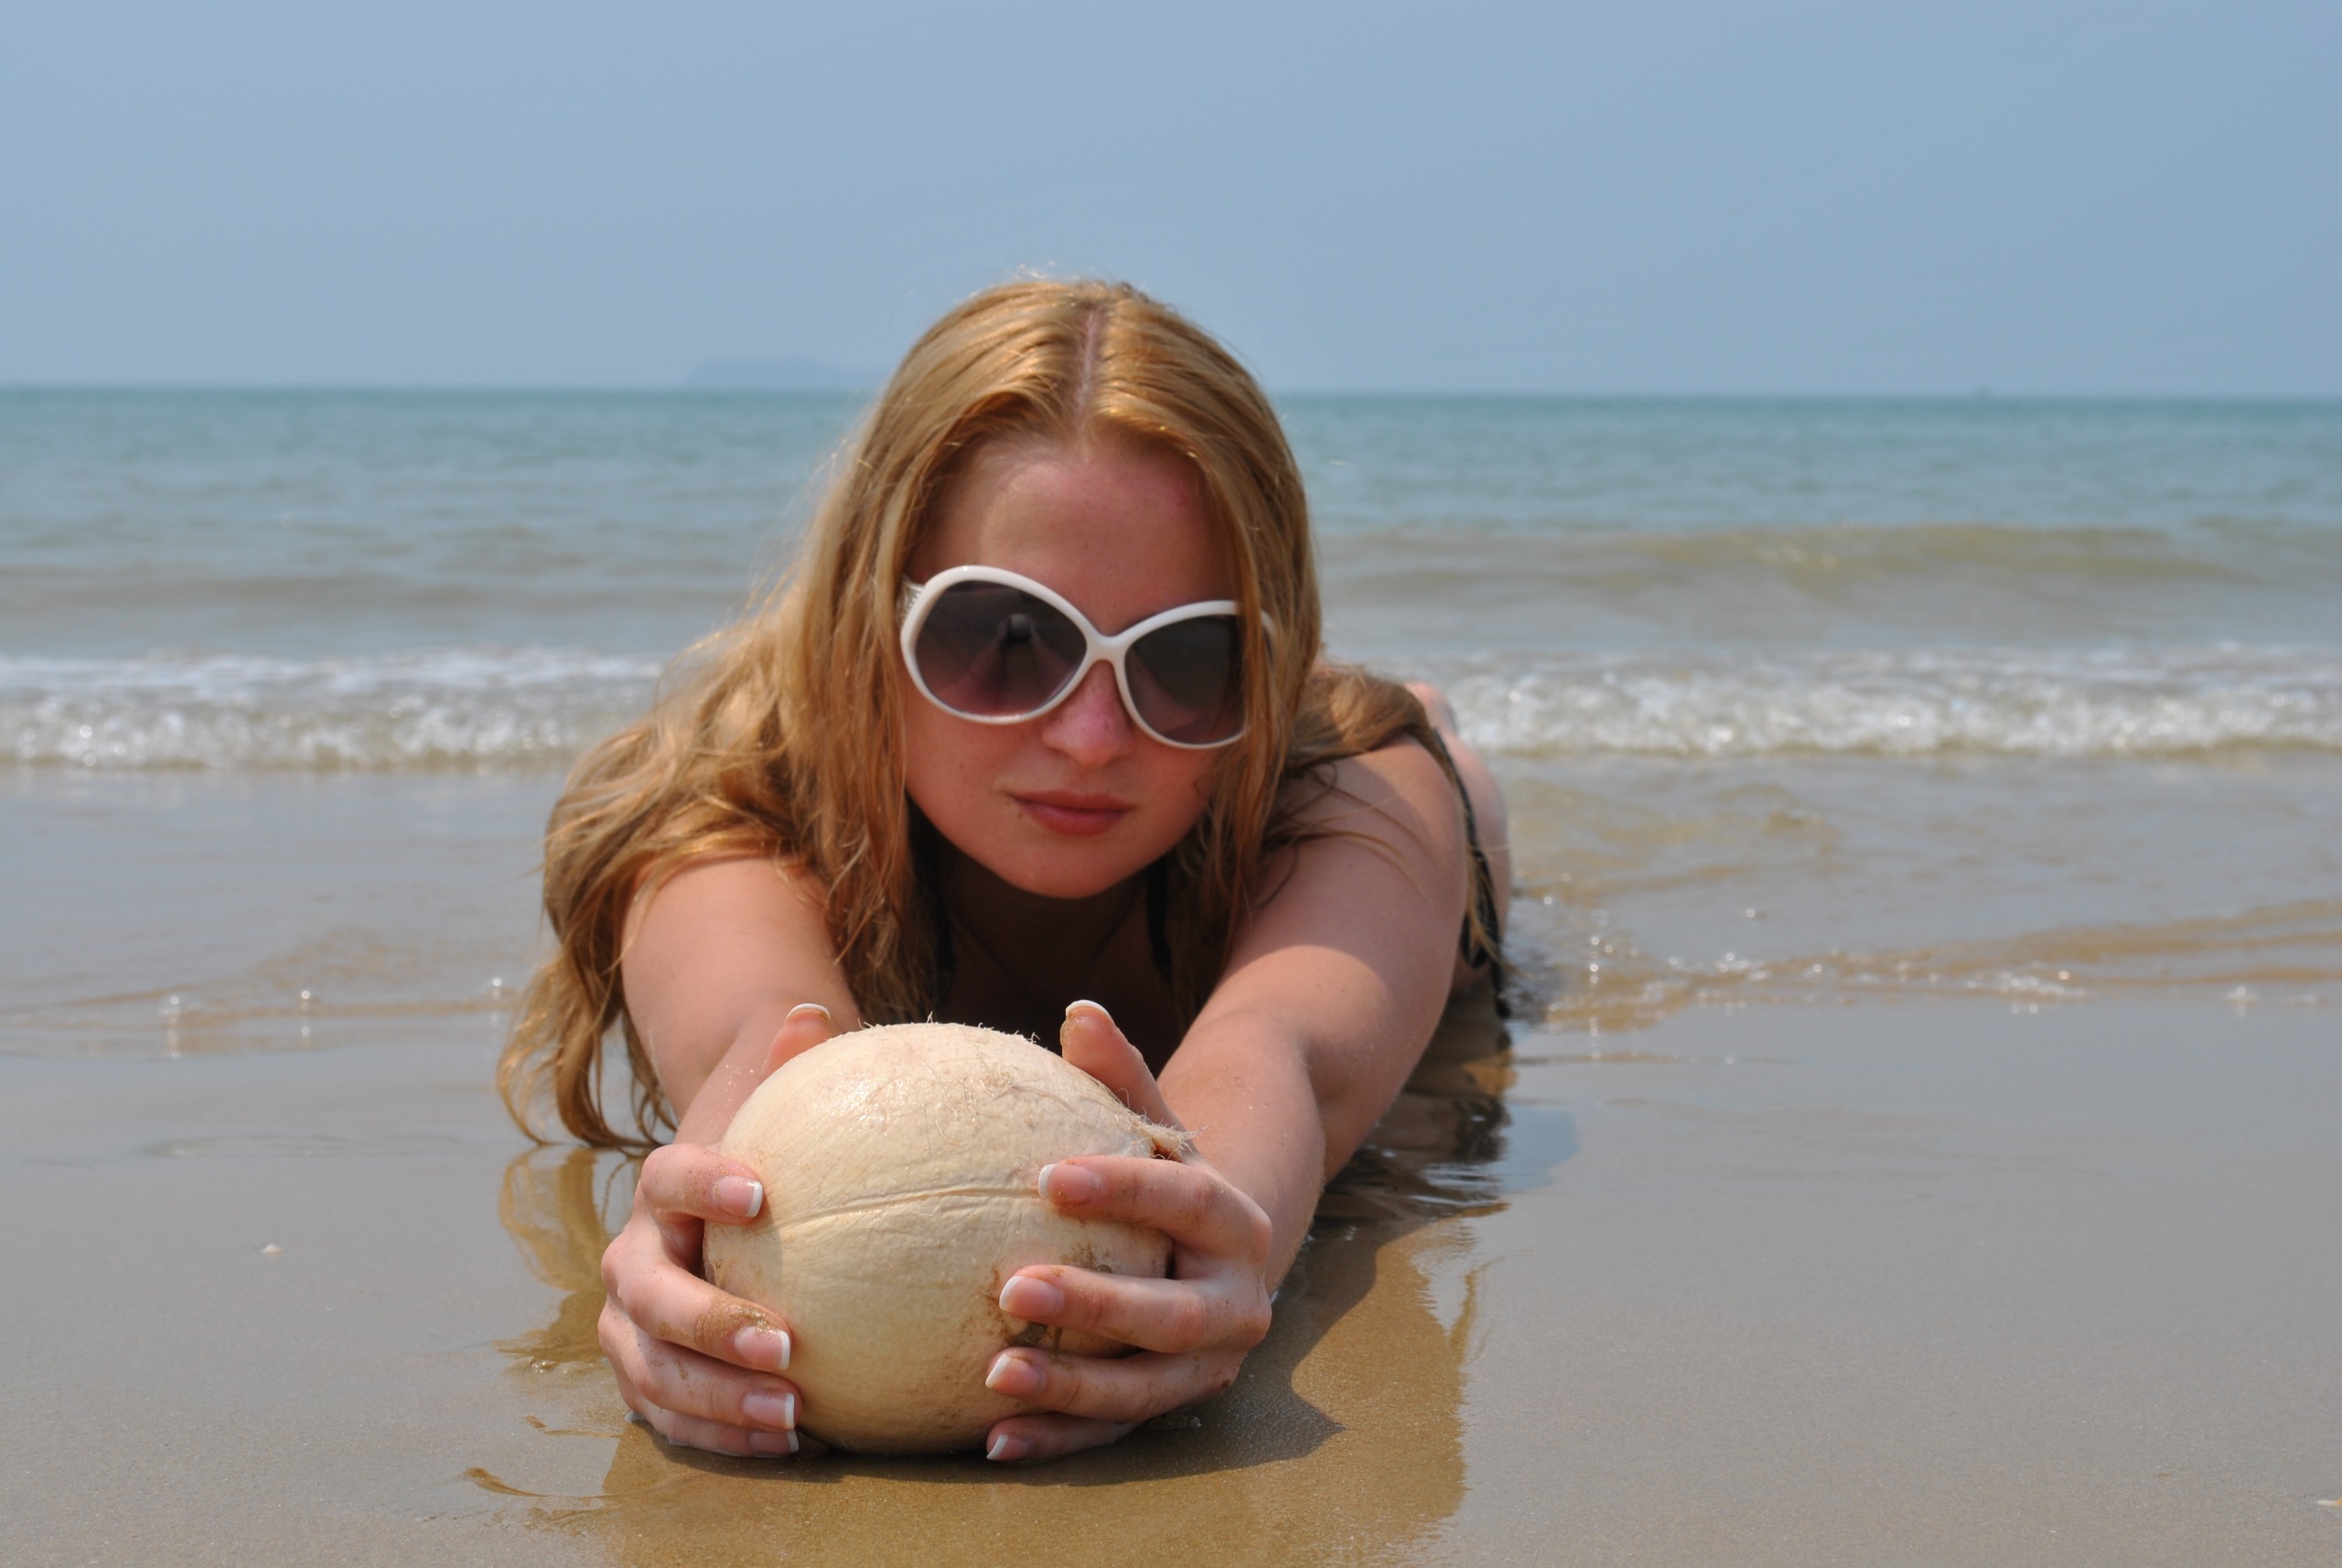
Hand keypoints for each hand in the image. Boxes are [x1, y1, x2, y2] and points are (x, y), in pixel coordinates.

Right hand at [597, 1002, 837, 1456]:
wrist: (724, 1205)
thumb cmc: (770, 1150)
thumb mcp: (780, 1106)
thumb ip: (794, 1064)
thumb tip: (810, 1014)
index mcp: (662, 1188)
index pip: (668, 1177)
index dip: (705, 1182)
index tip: (762, 1192)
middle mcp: (632, 1258)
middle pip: (650, 1295)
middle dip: (709, 1325)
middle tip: (785, 1342)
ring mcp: (630, 1324)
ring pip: (652, 1370)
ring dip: (717, 1398)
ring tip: (793, 1414)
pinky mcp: (648, 1376)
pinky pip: (671, 1414)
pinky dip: (719, 1434)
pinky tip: (791, 1444)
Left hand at [978, 1001, 1274, 1462]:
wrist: (1222, 1257)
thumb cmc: (1163, 1178)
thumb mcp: (1154, 1126)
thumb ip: (1120, 1077)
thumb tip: (1078, 1011)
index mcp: (1235, 1223)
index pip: (1188, 1201)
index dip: (1126, 1189)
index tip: (1049, 1177)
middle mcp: (1236, 1303)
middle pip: (1171, 1311)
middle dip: (1096, 1305)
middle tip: (1011, 1286)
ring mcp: (1208, 1367)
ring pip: (1144, 1388)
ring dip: (1071, 1388)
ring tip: (993, 1375)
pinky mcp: (1172, 1410)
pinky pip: (1113, 1435)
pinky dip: (1057, 1439)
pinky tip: (992, 1437)